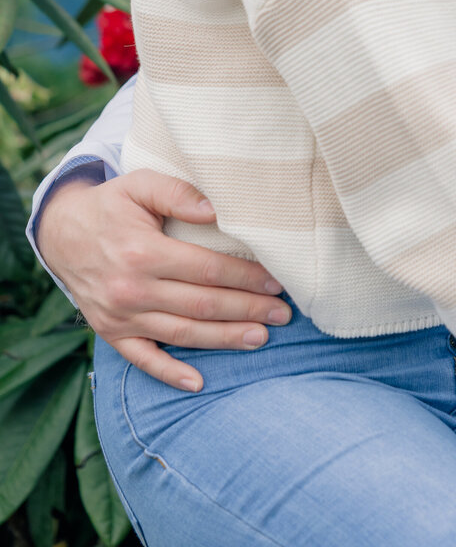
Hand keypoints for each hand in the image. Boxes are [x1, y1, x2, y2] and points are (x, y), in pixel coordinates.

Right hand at [37, 169, 291, 390]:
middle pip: (201, 306)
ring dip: (223, 340)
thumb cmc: (111, 205)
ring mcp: (120, 317)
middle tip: (283, 313)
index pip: (207, 270)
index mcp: (143, 252)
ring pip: (181, 334)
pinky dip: (169, 374)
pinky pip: (142, 360)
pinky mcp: (110, 333)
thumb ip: (178, 193)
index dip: (245, 277)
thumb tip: (216, 210)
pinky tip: (198, 383)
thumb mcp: (140, 184)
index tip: (276, 280)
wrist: (60, 233)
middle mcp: (132, 290)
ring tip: (260, 338)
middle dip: (247, 310)